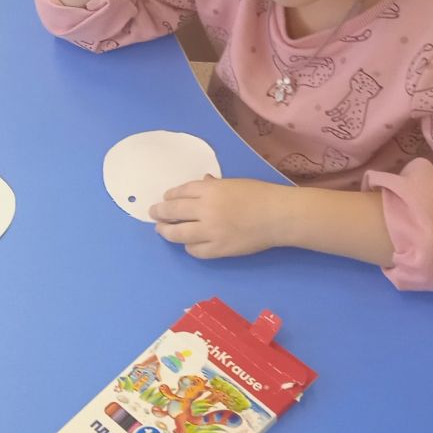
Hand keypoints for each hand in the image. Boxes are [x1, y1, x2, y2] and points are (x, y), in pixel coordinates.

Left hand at [150, 177, 288, 259]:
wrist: (278, 216)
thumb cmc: (259, 195)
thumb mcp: (234, 183)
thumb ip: (214, 185)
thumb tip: (202, 182)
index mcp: (210, 189)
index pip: (180, 192)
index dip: (169, 196)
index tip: (165, 199)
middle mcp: (205, 209)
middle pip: (173, 211)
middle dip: (159, 212)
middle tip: (154, 214)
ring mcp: (210, 231)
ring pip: (178, 234)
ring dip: (166, 231)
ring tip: (162, 230)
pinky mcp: (218, 249)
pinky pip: (195, 250)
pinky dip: (188, 246)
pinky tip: (188, 244)